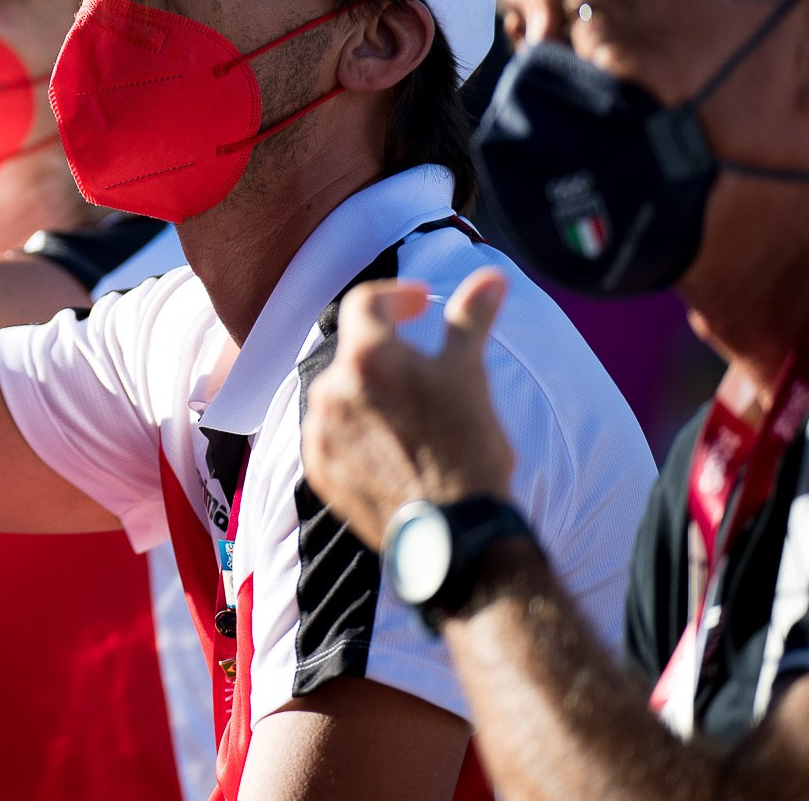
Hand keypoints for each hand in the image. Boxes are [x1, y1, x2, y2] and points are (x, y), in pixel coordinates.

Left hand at [302, 268, 515, 548]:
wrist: (454, 533)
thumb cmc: (467, 448)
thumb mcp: (470, 375)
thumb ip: (470, 319)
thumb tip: (492, 276)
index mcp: (367, 356)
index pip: (366, 301)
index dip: (395, 297)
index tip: (420, 308)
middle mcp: (330, 387)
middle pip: (355, 351)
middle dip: (388, 353)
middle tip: (426, 375)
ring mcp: (318, 429)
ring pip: (340, 392)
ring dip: (370, 392)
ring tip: (412, 418)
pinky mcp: (317, 466)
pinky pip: (329, 431)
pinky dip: (354, 429)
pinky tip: (390, 447)